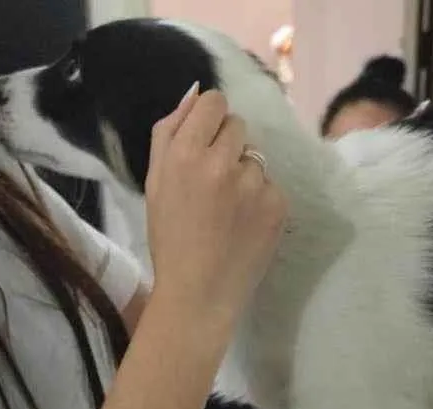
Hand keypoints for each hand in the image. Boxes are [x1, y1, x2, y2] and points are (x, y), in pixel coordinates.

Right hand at [145, 83, 287, 316]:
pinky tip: (246, 222)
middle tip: (215, 181)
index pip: (214, 102)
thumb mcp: (154, 183)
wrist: (200, 291)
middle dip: (226, 145)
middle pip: (238, 125)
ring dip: (245, 173)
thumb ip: (168, 132)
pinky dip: (261, 198)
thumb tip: (195, 92)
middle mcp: (223, 162)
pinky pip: (271, 185)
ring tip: (230, 208)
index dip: (210, 118)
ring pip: (256, 157)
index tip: (206, 139)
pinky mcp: (278, 204)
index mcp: (185, 153)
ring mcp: (255, 184)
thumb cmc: (170, 237)